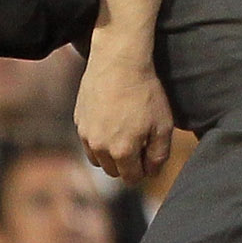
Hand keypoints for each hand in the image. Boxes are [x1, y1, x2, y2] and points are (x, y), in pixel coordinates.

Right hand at [74, 40, 176, 183]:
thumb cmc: (146, 94)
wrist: (119, 65)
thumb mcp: (163, 125)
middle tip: (140, 148)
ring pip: (97, 158)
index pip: (131, 177)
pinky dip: (99, 140)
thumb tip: (152, 172)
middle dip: (126, 166)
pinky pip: (88, 141)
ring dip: (110, 155)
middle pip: (112, 171)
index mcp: (121, 151)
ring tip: (125, 137)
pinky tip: (112, 123)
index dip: (143, 173)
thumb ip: (158, 154)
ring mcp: (85, 134)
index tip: (150, 163)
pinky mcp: (78, 121)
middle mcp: (99, 147)